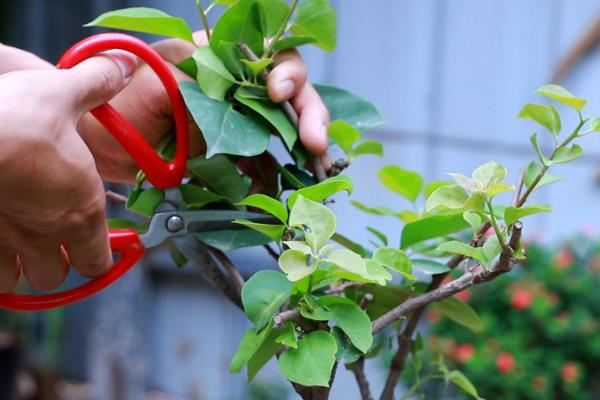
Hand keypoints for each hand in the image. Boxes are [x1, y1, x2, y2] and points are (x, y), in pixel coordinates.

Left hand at [0, 32, 330, 181]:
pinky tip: (276, 190)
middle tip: (316, 143)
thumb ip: (197, 78)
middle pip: (290, 94)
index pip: (271, 56)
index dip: (286, 72)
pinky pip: (263, 163)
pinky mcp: (233, 154)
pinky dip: (273, 177)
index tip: (278, 94)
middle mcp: (237, 88)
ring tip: (315, 169)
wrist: (100, 147)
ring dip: (305, 149)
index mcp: (221, 57)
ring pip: (283, 130)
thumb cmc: (120, 105)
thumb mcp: (156, 81)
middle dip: (310, 115)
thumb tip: (240, 91)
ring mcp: (238, 122)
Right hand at [0, 51, 136, 290]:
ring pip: (22, 280)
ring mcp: (7, 244)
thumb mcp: (62, 92)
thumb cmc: (15, 118)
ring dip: (22, 265)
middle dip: (58, 261)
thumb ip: (97, 84)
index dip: (99, 255)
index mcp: (81, 208)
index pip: (99, 259)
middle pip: (58, 275)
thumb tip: (124, 66)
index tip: (96, 246)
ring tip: (19, 240)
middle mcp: (48, 234)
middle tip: (53, 240)